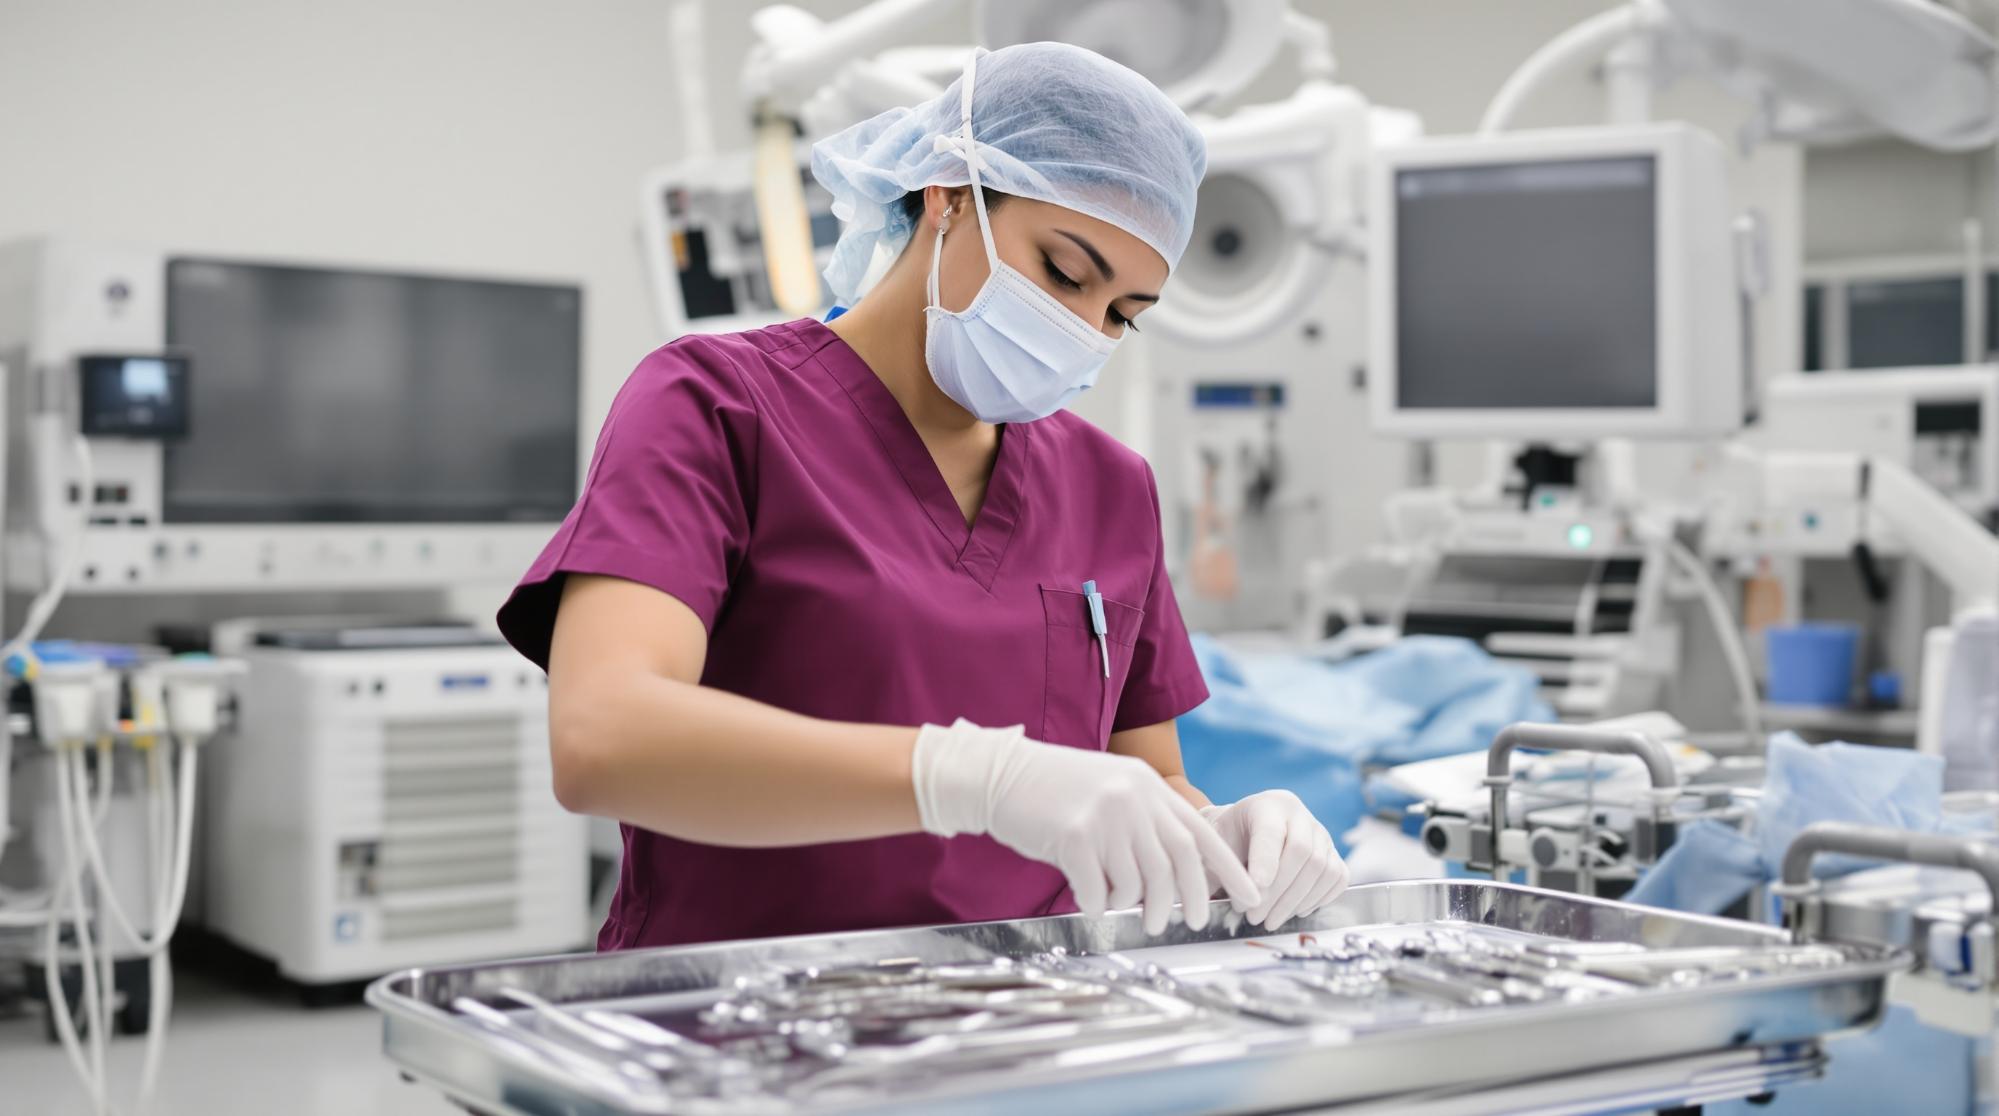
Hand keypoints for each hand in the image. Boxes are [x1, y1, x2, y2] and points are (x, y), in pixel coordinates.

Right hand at [912, 720, 1260, 934]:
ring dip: (1136, 905)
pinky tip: (1087, 900)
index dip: (1229, 869)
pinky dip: (1096, 903)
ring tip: (1124, 908)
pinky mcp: (1073, 836)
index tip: (1252, 895)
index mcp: (1146, 785)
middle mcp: (1132, 797)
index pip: (1200, 832)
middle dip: (1188, 900)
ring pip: (1138, 882)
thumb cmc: (1054, 791)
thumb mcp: (1110, 788)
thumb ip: (1144, 820)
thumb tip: (1175, 876)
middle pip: (1177, 862)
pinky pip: (1097, 889)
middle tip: (1187, 923)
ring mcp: (1103, 815)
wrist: (998, 775)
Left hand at [1202, 790, 1348, 928]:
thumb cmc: (1229, 841)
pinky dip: (1319, 899)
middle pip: (1302, 853)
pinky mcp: (1333, 853)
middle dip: (1278, 892)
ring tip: (1270, 920)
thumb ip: (1218, 868)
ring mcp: (1321, 833)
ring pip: (1321, 868)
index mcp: (1267, 805)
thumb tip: (1230, 899)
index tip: (1254, 892)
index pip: (1271, 832)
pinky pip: (1338, 877)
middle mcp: (1299, 814)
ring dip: (1296, 902)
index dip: (1265, 863)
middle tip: (1254, 917)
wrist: (1245, 833)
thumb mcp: (1216, 846)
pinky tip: (1295, 910)